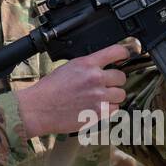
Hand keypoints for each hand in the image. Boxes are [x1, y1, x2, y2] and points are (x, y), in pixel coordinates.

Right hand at [16, 41, 140, 137]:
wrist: (39, 108)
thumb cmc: (50, 89)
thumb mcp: (69, 67)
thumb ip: (89, 66)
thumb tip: (104, 67)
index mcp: (87, 64)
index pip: (116, 52)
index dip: (124, 53)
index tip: (125, 56)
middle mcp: (95, 78)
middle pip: (122, 77)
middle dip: (115, 82)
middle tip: (105, 86)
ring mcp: (98, 97)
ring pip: (121, 95)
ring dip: (113, 97)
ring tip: (100, 99)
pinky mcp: (98, 113)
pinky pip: (115, 110)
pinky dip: (108, 110)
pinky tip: (96, 108)